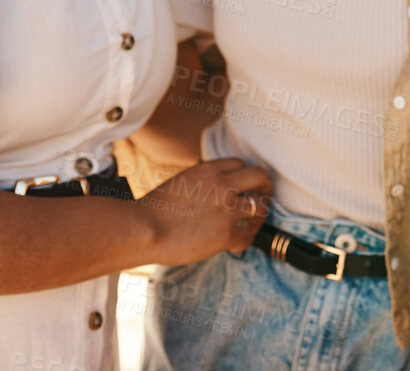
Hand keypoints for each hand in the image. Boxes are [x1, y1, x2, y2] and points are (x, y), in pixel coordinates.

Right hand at [140, 157, 271, 266]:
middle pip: (260, 177)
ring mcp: (227, 210)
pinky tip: (234, 245)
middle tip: (262, 200)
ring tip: (250, 226)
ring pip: (260, 207)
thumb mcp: (181, 182)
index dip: (244, 177)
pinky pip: (248, 238)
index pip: (241, 164)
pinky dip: (244, 242)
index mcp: (209, 170)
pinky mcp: (226, 235)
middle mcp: (222, 185)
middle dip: (265, 188)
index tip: (242, 188)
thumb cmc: (153, 210)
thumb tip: (212, 194)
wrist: (144, 229)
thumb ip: (202, 183)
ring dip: (258, 218)